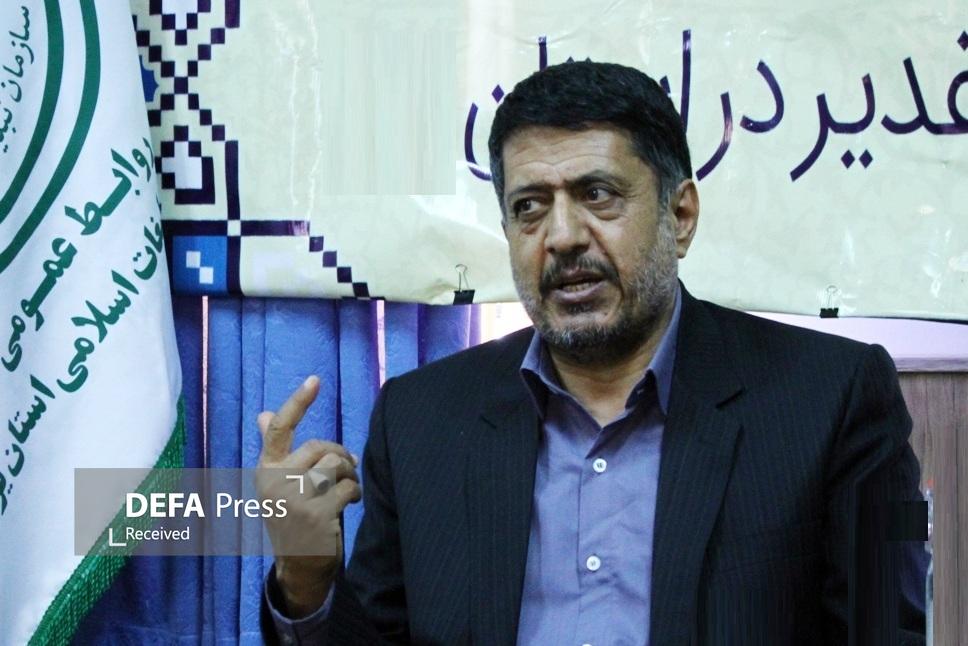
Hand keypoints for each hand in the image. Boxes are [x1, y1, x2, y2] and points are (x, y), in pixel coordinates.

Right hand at [255, 375, 361, 617]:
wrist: (298, 567)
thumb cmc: (292, 519)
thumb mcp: (277, 485)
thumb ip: (274, 451)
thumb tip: (262, 414)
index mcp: (265, 470)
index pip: (279, 429)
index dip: (298, 402)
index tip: (314, 380)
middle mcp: (275, 482)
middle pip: (320, 446)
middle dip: (340, 454)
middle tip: (347, 469)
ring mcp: (294, 498)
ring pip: (336, 465)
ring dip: (350, 475)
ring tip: (349, 487)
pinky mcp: (315, 514)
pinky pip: (347, 488)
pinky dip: (355, 493)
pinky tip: (351, 503)